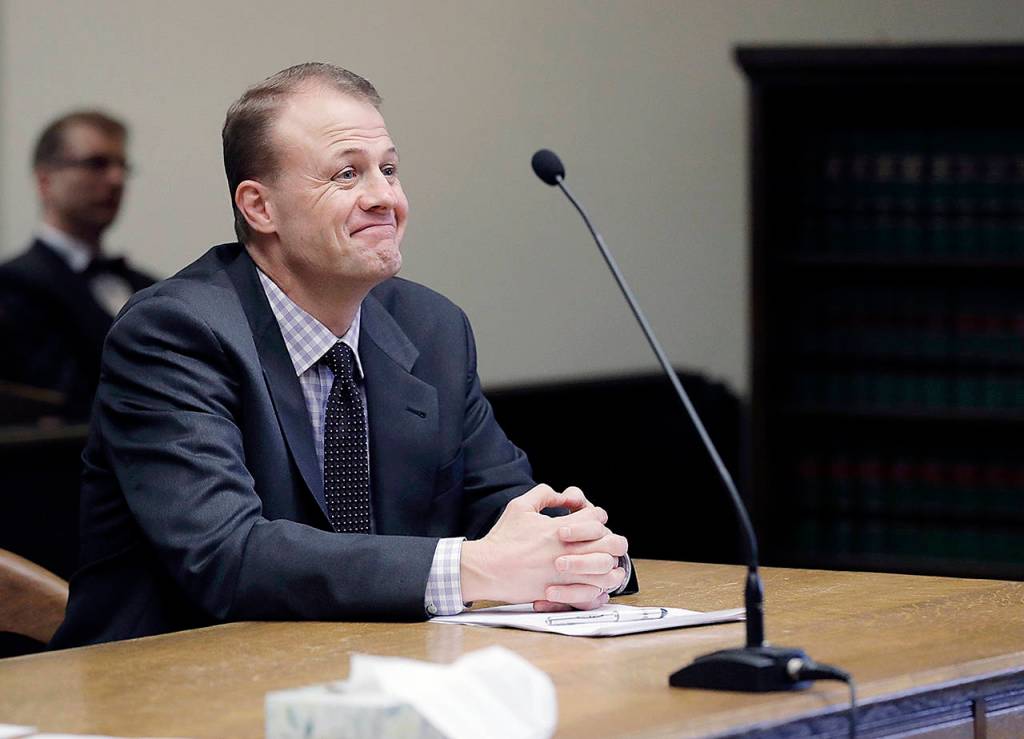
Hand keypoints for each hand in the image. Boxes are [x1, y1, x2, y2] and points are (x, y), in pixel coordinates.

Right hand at [460, 484, 627, 605]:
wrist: (487, 569)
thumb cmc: (503, 538)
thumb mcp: (520, 506)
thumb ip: (545, 494)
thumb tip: (564, 496)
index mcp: (560, 529)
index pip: (597, 517)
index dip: (597, 517)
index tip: (589, 521)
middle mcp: (567, 551)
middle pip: (610, 543)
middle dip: (610, 540)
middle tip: (601, 542)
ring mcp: (566, 574)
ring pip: (607, 570)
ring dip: (607, 564)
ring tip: (599, 562)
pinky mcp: (562, 592)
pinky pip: (593, 592)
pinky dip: (598, 587)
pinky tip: (592, 582)